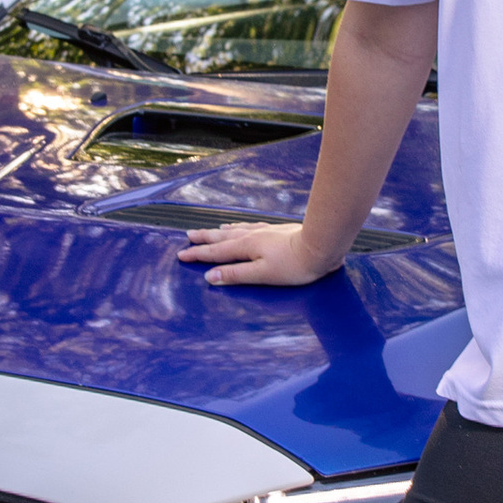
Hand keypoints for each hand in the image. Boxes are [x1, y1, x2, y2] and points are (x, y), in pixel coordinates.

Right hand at [176, 216, 341, 289]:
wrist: (321, 245)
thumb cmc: (294, 265)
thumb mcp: (262, 275)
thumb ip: (236, 275)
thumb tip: (210, 277)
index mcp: (246, 247)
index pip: (216, 252)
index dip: (198, 254)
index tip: (181, 254)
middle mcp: (252, 235)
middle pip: (222, 236)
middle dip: (204, 238)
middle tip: (188, 236)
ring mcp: (264, 231)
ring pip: (235, 229)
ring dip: (219, 231)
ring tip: (209, 230)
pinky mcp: (276, 230)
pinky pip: (249, 226)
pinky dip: (238, 226)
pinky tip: (240, 226)